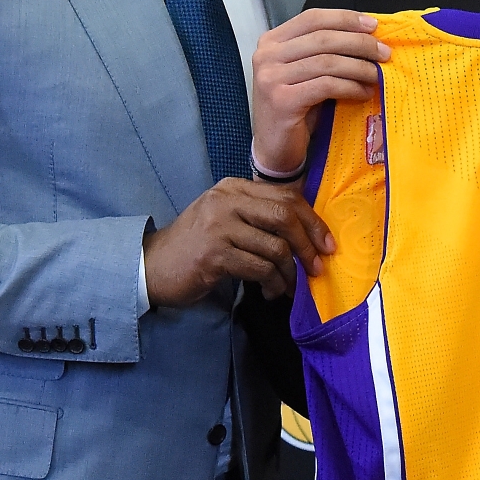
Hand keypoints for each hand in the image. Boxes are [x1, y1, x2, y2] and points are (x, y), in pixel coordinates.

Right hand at [143, 177, 336, 306]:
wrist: (152, 266)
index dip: (312, 221)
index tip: (327, 243)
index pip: (286, 197)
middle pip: (285, 217)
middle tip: (316, 268)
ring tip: (288, 287)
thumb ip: (259, 216)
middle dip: (307, 245)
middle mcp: (226, 201)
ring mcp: (219, 226)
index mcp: (234, 187)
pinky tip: (270, 292)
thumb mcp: (226, 219)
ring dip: (289, 273)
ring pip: (275, 247)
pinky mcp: (214, 254)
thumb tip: (307, 233)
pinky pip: (259, 269)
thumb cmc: (196, 245)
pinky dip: (272, 284)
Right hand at [252, 8, 389, 173]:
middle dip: (359, 43)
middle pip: (323, 38)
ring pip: (327, 62)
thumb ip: (325, 51)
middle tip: (384, 53)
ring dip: (360, 67)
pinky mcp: (281, 100)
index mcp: (272, 41)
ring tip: (378, 75)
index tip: (373, 25)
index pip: (312, 18)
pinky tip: (364, 92)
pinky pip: (326, 86)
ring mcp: (271, 77)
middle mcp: (267, 55)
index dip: (345, 18)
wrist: (275, 147)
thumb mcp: (307, 72)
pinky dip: (351, 87)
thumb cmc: (297, 108)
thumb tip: (368, 35)